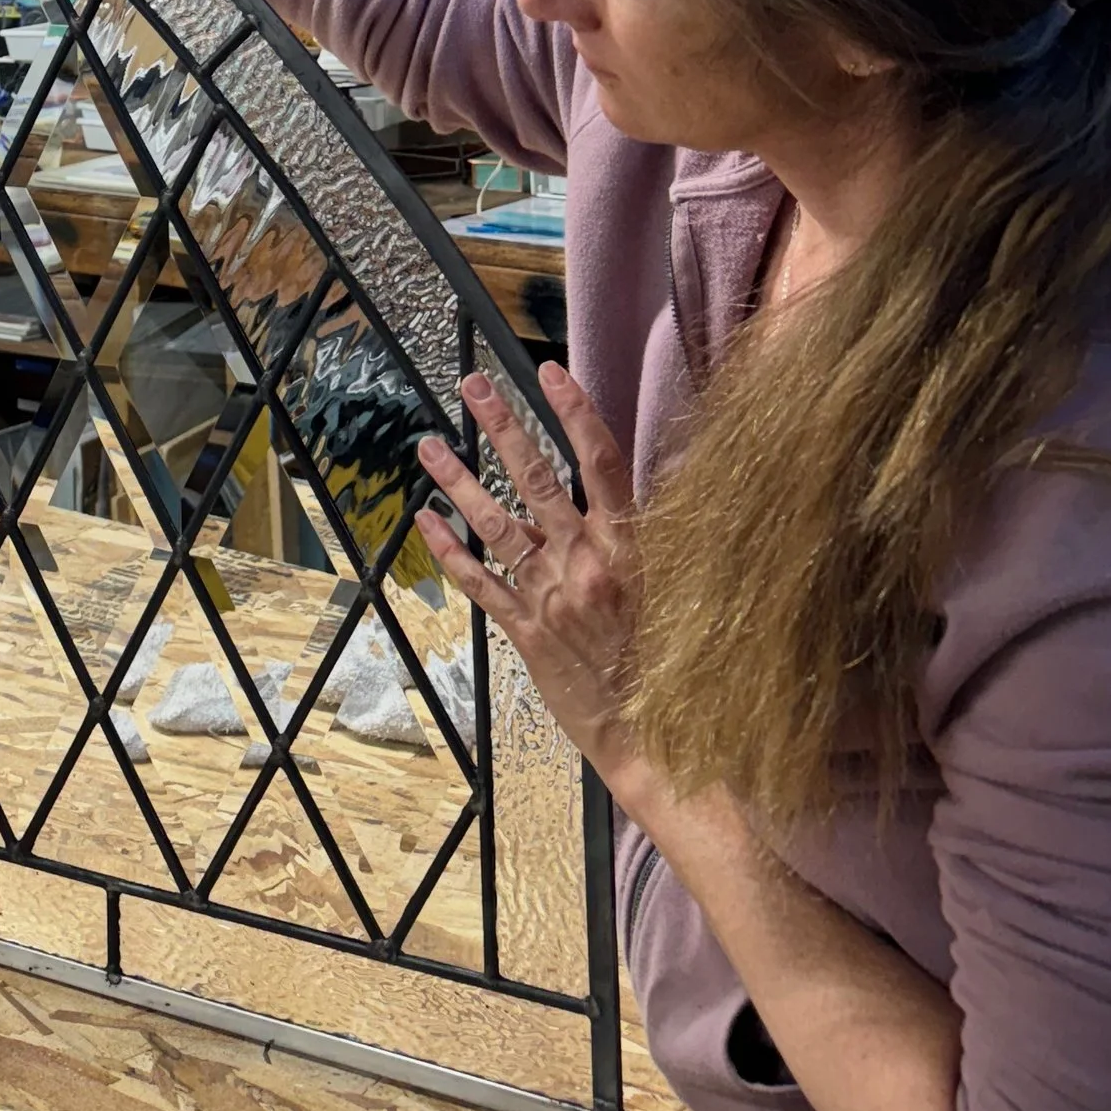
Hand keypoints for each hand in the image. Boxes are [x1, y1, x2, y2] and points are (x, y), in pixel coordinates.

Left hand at [416, 366, 643, 782]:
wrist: (656, 741)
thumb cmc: (679, 664)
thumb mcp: (685, 590)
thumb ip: (658, 540)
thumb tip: (644, 486)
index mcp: (632, 546)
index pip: (601, 462)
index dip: (574, 413)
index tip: (548, 370)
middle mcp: (587, 561)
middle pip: (537, 479)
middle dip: (502, 424)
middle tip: (472, 381)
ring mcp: (551, 594)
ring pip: (497, 524)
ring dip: (460, 480)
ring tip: (430, 442)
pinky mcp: (527, 630)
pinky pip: (481, 581)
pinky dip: (451, 550)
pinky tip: (426, 521)